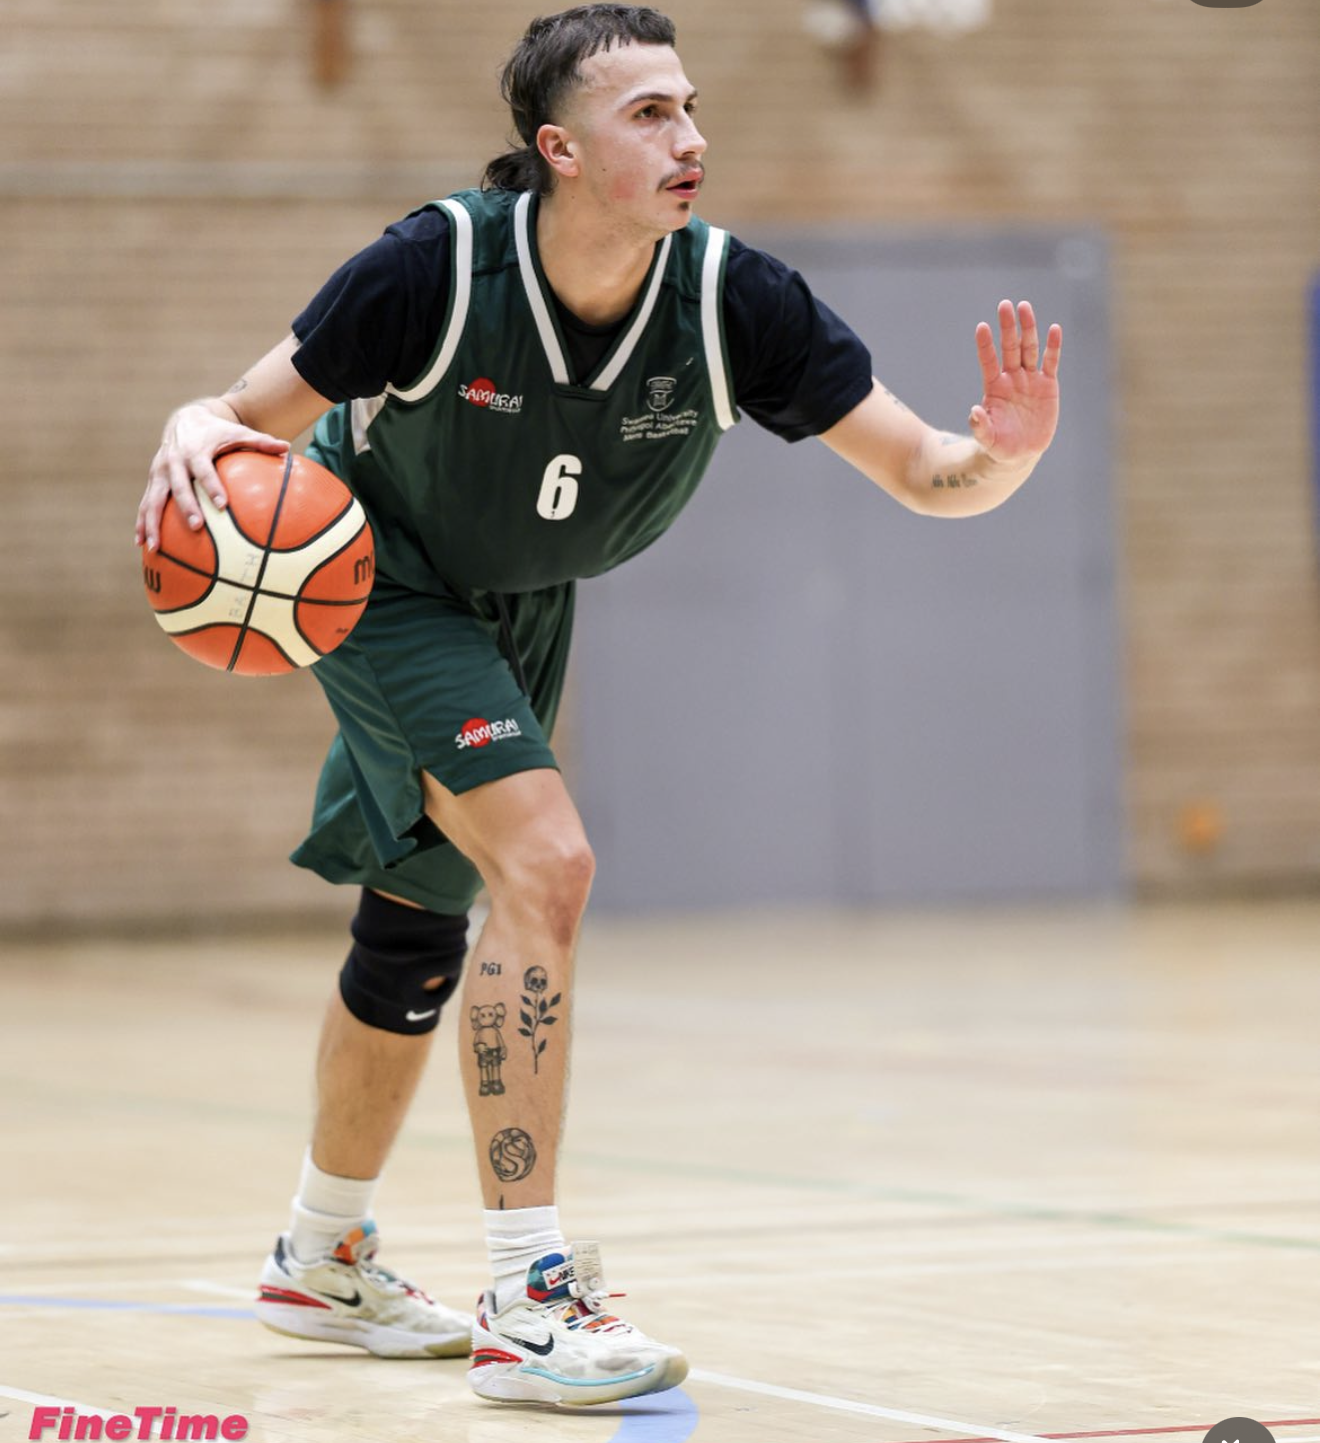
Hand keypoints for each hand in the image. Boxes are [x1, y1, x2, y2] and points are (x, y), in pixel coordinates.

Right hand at [136, 402, 288, 551]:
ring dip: (152, 523)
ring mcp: (160, 473)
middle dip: (186, 508)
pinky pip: (145, 504)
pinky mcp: (153, 481)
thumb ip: (261, 442)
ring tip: (154, 547)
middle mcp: (174, 462)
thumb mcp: (238, 433)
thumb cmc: (217, 433)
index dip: (212, 486)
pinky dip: (142, 523)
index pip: (204, 471)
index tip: (223, 505)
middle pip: (178, 487)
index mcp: (195, 452)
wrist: (184, 420)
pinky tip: (142, 544)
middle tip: (196, 527)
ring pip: (152, 500)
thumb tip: (287, 449)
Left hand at [968, 300, 1061, 465]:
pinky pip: (1051, 362)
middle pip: (1010, 347)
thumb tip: (974, 411)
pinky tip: (1054, 329)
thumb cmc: (999, 446)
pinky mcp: (1048, 385)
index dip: (986, 345)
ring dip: (1028, 329)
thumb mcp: (988, 440)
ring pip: (1029, 349)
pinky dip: (1053, 346)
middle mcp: (1011, 378)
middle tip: (1005, 305)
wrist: (1020, 454)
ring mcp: (1030, 379)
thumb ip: (980, 427)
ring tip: (1025, 307)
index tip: (982, 327)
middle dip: (1008, 327)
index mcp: (994, 387)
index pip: (988, 360)